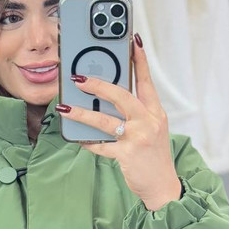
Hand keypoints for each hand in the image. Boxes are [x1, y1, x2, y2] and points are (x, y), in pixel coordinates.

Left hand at [58, 34, 181, 210]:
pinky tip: (78, 139)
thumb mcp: (151, 131)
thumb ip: (134, 116)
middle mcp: (149, 122)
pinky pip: (101, 146)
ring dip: (82, 114)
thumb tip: (106, 104)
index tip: (132, 41)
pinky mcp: (127, 155)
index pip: (147, 81)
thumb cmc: (153, 157)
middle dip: (98, 85)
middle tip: (78, 78)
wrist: (163, 187)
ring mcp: (138, 138)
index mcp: (155, 113)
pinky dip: (88, 143)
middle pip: (122, 96)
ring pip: (105, 121)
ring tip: (65, 107)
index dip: (140, 60)